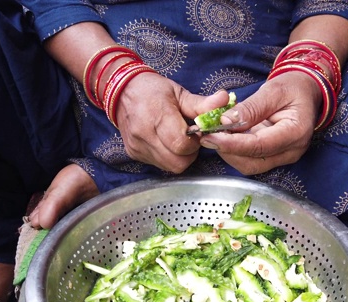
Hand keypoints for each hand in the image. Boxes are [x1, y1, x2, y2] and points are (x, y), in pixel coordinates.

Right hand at [114, 73, 230, 172]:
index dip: (195, 142)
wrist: (122, 91)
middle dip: (189, 154)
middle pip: (177, 162)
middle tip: (189, 139)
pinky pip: (158, 164)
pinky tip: (166, 143)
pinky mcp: (133, 154)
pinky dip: (167, 157)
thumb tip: (225, 100)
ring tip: (177, 140)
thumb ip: (202, 103)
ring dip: (179, 157)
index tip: (196, 132)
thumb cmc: (154, 90)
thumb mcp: (180, 92)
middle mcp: (144, 134)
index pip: (182, 145)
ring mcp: (137, 147)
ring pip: (169, 167)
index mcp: (157, 116)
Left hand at [199, 71, 322, 174]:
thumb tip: (225, 121)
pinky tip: (224, 136)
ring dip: (228, 152)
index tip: (210, 137)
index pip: (259, 146)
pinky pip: (250, 160)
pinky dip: (233, 150)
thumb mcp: (273, 90)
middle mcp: (291, 151)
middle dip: (227, 150)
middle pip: (252, 162)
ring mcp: (283, 156)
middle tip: (207, 134)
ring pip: (248, 165)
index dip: (232, 144)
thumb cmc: (293, 88)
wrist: (305, 92)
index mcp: (296, 132)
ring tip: (214, 134)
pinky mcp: (273, 156)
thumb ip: (251, 107)